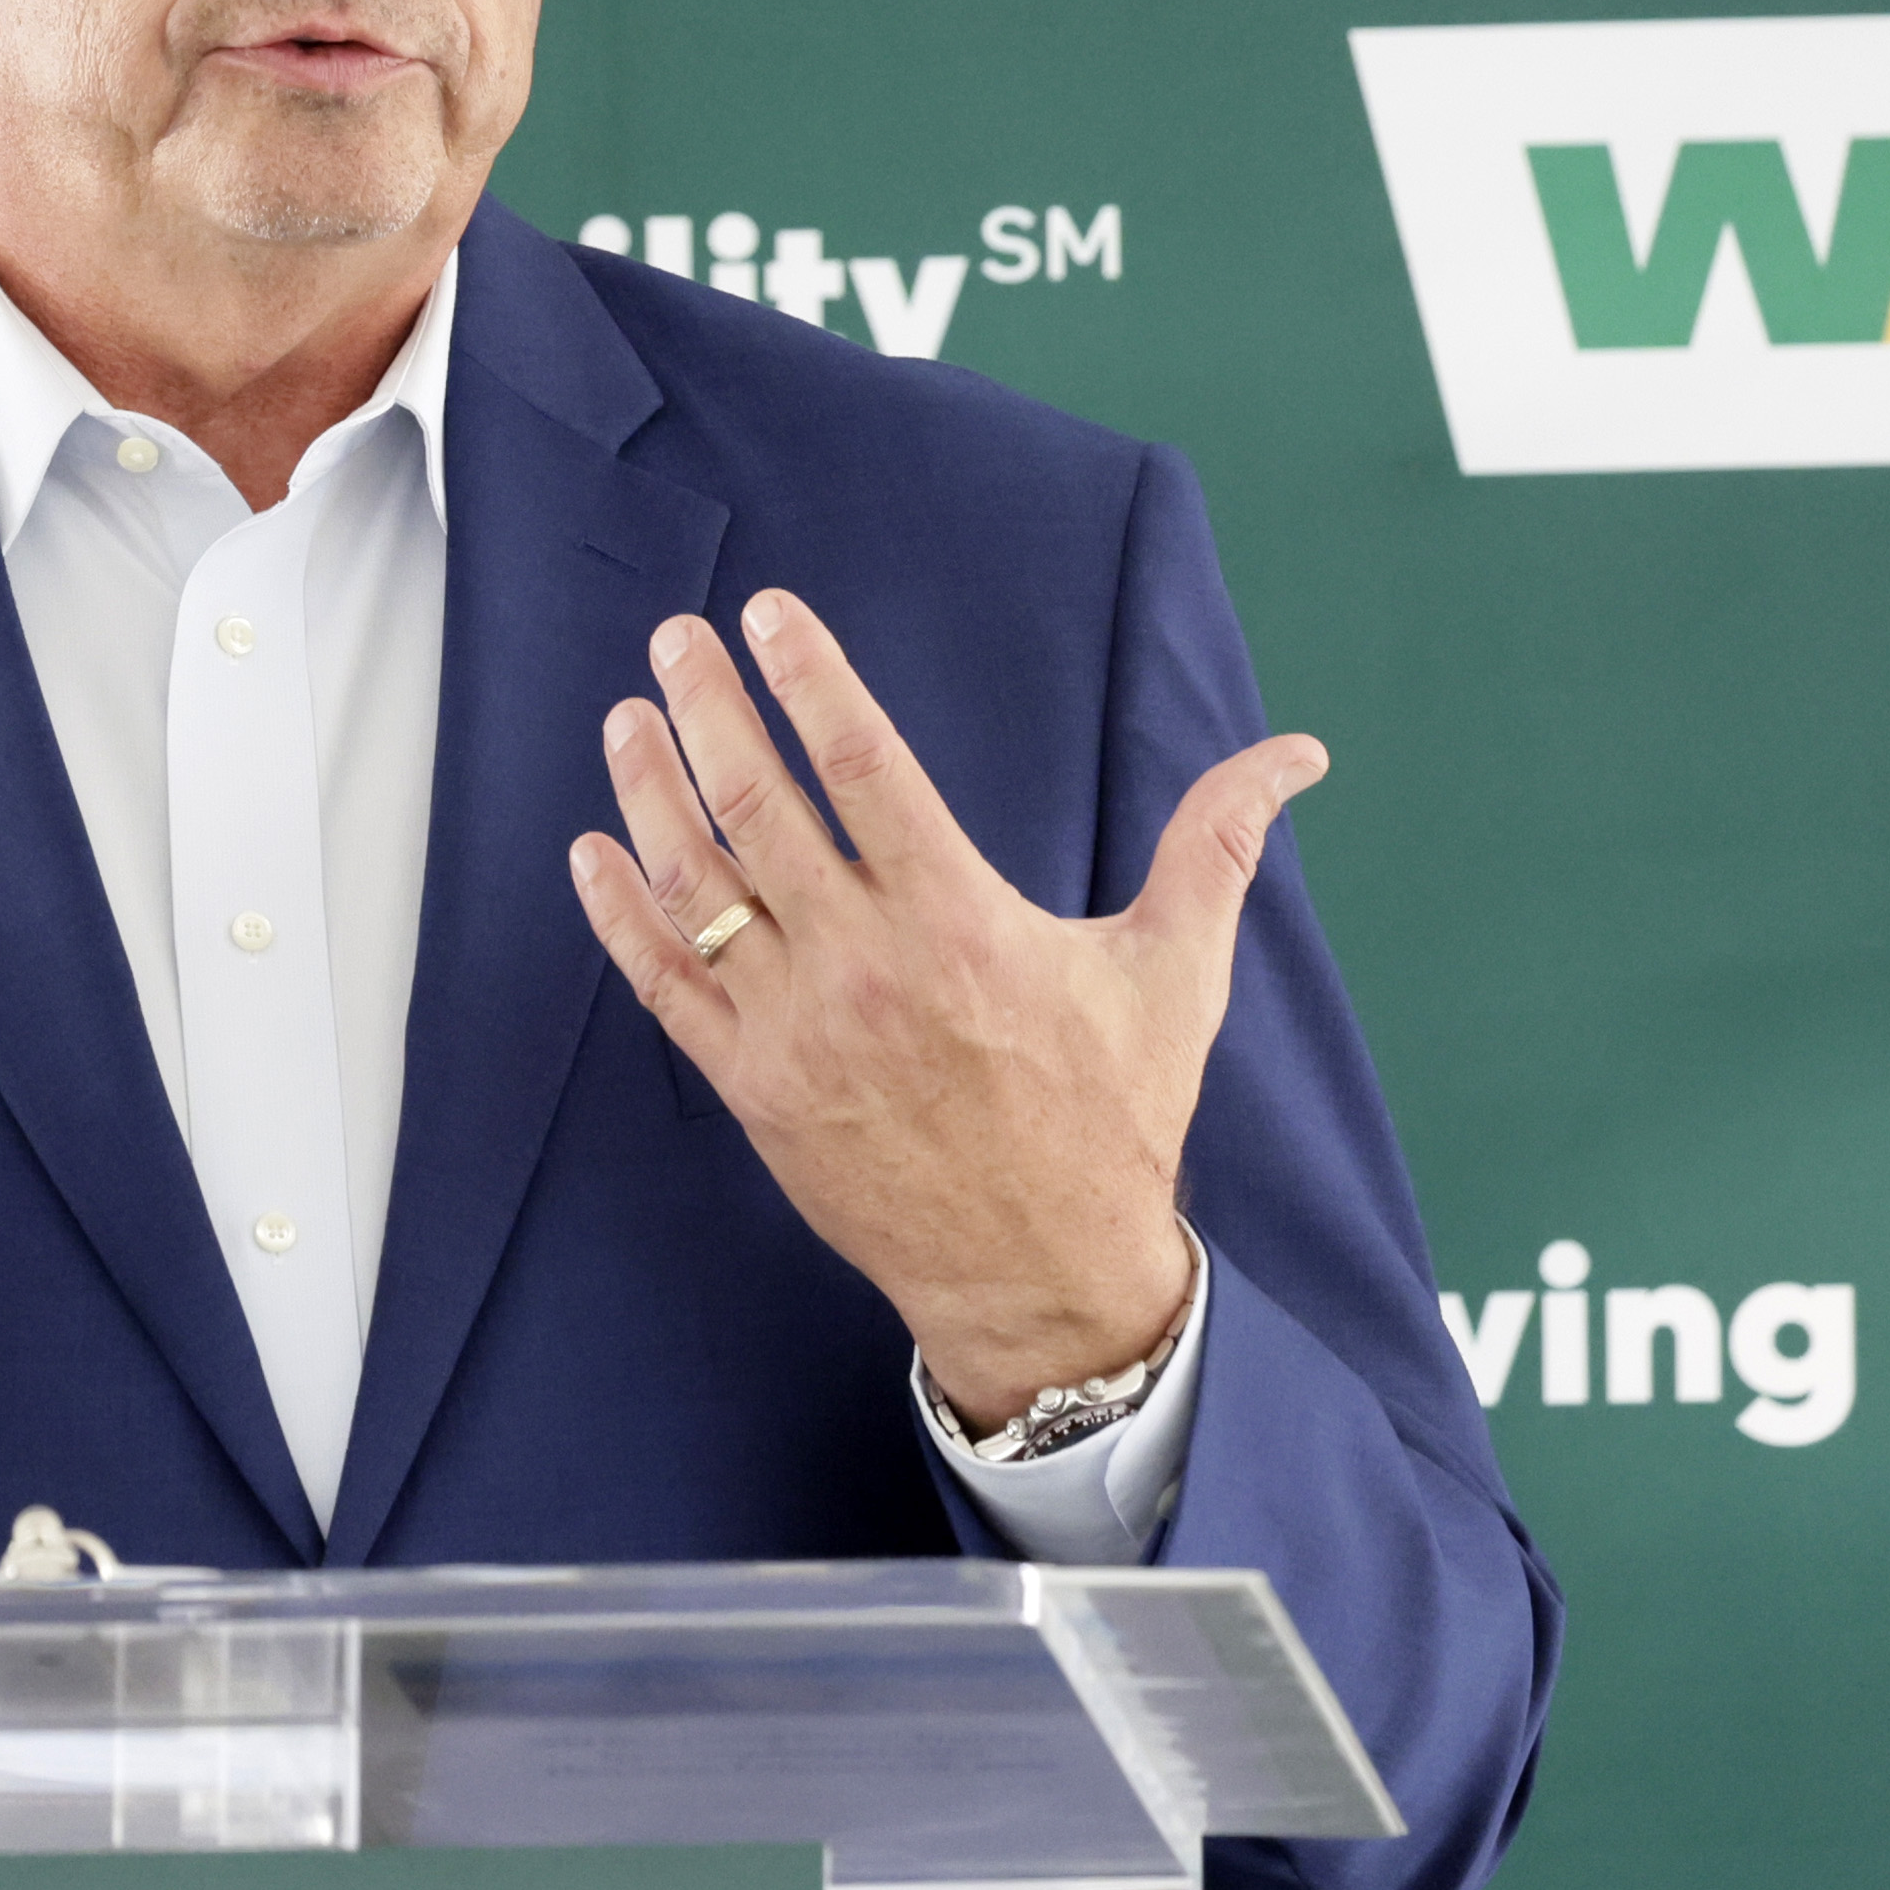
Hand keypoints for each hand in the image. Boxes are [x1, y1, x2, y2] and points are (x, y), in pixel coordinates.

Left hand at [564, 589, 1324, 1429]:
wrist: (1043, 1275)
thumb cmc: (1111, 1120)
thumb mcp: (1176, 975)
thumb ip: (1214, 846)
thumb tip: (1296, 754)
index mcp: (958, 922)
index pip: (860, 765)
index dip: (808, 678)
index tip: (768, 614)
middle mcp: (863, 966)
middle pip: (756, 806)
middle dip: (707, 710)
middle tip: (674, 640)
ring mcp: (796, 1029)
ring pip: (697, 887)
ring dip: (651, 793)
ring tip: (627, 720)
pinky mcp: (754, 1088)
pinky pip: (664, 987)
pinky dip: (619, 916)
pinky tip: (593, 853)